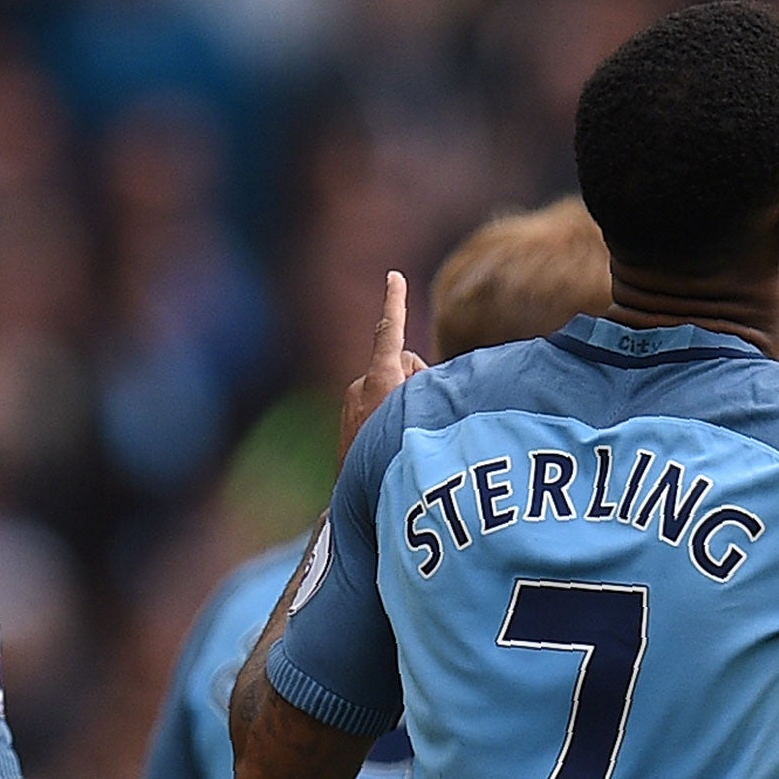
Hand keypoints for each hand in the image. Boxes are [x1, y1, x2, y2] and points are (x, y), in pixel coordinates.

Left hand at [339, 270, 427, 459]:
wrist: (360, 502)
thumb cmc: (399, 462)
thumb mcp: (426, 419)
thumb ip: (429, 389)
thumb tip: (423, 378)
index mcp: (378, 380)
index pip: (389, 331)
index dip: (395, 302)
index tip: (394, 276)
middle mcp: (360, 387)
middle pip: (402, 365)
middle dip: (417, 381)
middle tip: (424, 416)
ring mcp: (352, 406)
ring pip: (392, 388)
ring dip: (404, 403)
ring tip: (406, 437)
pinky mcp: (349, 424)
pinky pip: (379, 407)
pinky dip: (390, 417)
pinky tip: (392, 445)